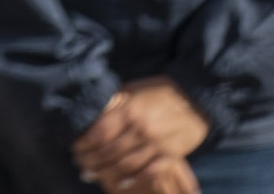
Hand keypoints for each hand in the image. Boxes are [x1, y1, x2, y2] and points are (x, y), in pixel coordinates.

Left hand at [73, 80, 209, 190]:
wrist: (198, 97)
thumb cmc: (161, 90)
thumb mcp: (133, 89)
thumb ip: (114, 103)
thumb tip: (92, 113)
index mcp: (130, 109)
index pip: (99, 133)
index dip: (84, 144)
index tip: (74, 149)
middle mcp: (141, 128)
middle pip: (109, 152)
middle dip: (91, 161)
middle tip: (80, 166)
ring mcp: (157, 144)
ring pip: (126, 165)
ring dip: (106, 173)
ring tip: (92, 176)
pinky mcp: (172, 155)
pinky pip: (150, 172)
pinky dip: (134, 179)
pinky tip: (121, 184)